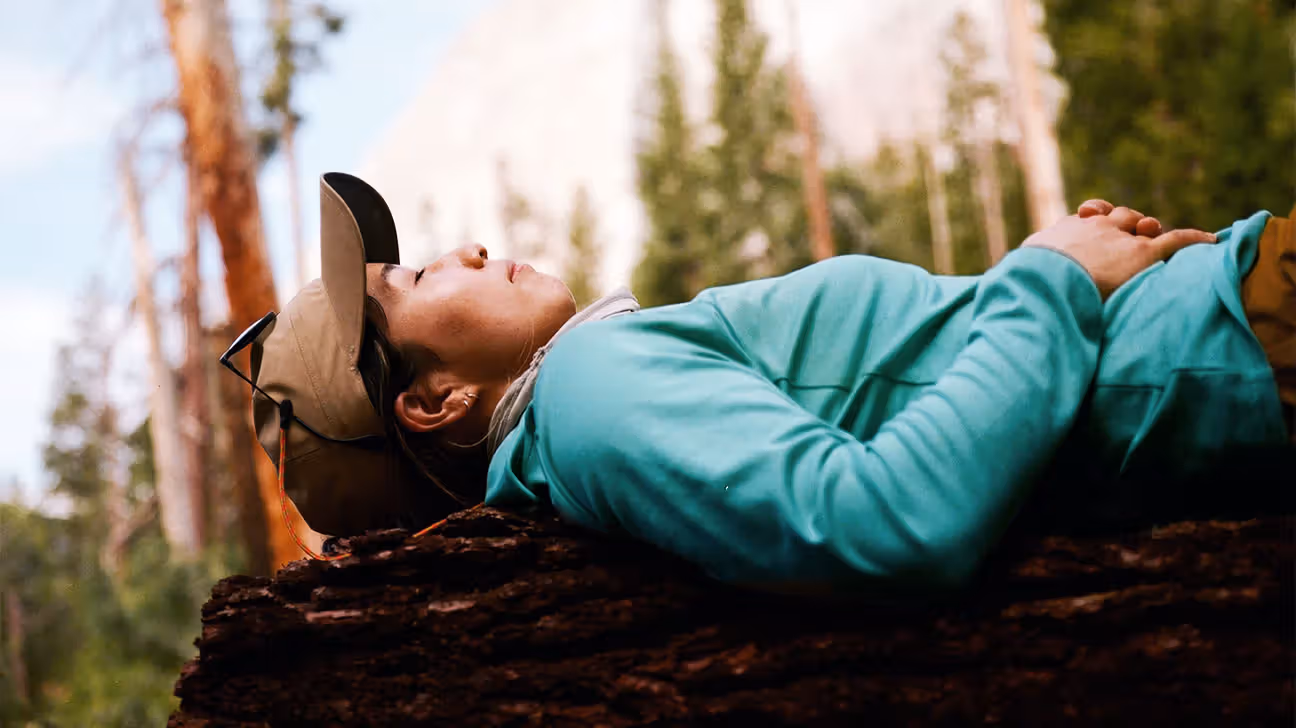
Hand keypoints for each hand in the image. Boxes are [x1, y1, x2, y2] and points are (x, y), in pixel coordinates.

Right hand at [1022, 200, 1215, 299]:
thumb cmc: (1026, 282)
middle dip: (1125, 223)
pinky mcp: (1145, 253)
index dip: (1093, 221)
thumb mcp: (1020, 271)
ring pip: (1145, 225)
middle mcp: (1096, 226)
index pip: (1086, 218)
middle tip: (1127, 235)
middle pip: (1118, 217)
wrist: (1045, 281)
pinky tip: (1210, 241)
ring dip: (1150, 229)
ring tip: (1153, 236)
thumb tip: (1011, 289)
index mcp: (1066, 230)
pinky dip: (1194, 240)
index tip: (1090, 222)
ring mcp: (1121, 238)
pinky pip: (1177, 240)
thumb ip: (1027, 273)